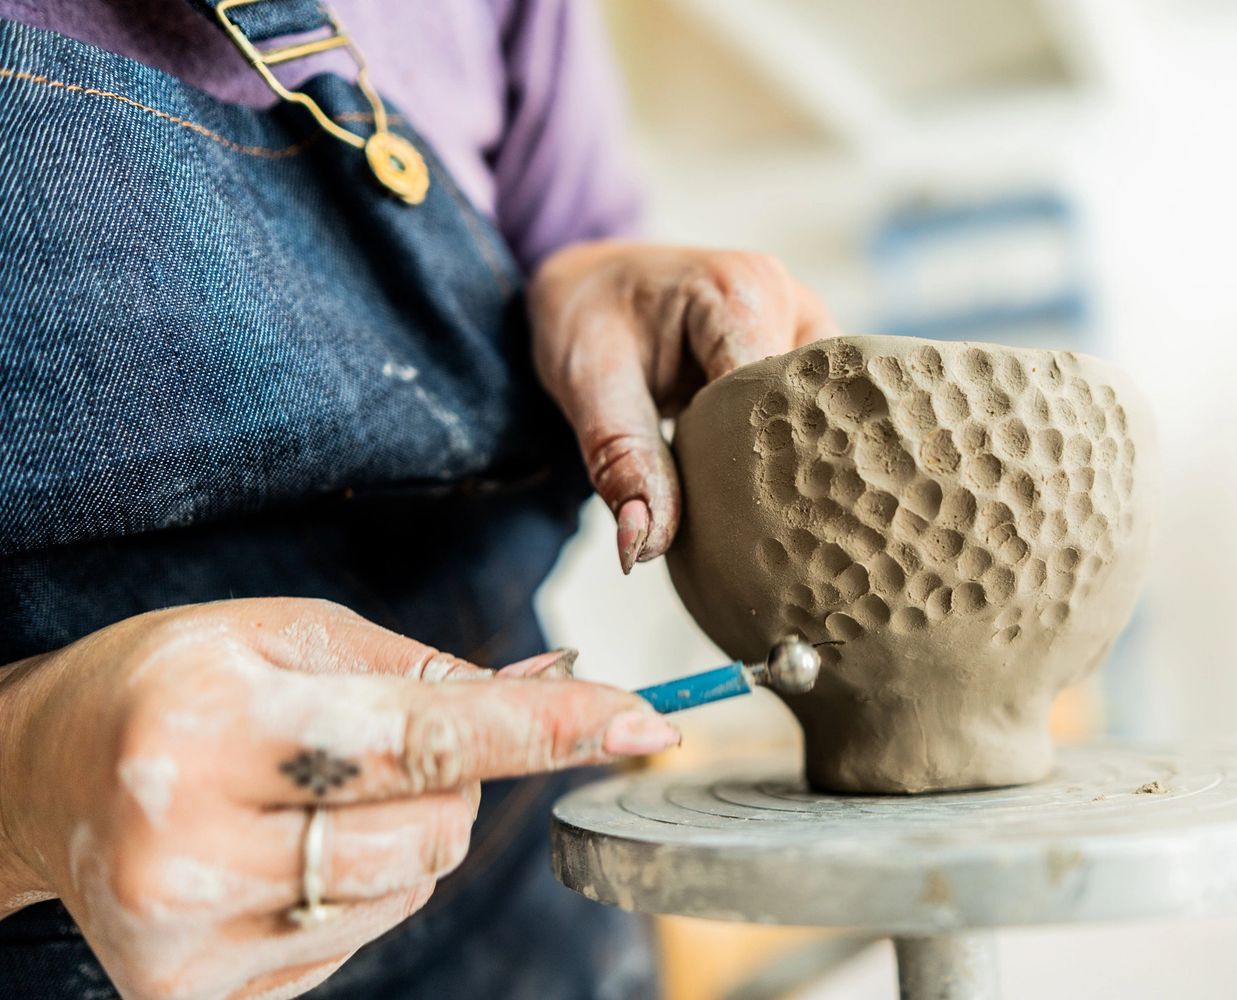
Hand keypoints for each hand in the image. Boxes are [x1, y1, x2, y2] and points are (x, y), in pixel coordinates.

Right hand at [0, 599, 678, 999]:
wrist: (40, 772)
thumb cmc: (174, 682)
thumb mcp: (287, 633)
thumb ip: (428, 668)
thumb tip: (562, 690)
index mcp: (213, 719)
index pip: (426, 733)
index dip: (550, 730)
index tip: (646, 721)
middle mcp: (191, 838)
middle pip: (437, 829)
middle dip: (447, 782)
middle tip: (366, 748)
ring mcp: (187, 934)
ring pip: (410, 889)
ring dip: (401, 838)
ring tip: (308, 802)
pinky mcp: (190, 996)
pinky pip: (357, 943)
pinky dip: (352, 892)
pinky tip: (278, 856)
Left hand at [529, 240, 838, 572]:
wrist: (595, 285)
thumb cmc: (589, 320)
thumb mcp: (587, 384)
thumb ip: (620, 461)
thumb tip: (642, 545)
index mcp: (740, 292)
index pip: (774, 400)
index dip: (760, 467)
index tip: (737, 527)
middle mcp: (793, 302)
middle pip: (815, 411)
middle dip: (786, 474)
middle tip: (756, 535)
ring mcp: (812, 330)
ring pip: (829, 419)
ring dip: (797, 467)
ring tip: (765, 517)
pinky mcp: (814, 359)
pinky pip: (822, 418)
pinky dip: (795, 457)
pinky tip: (772, 494)